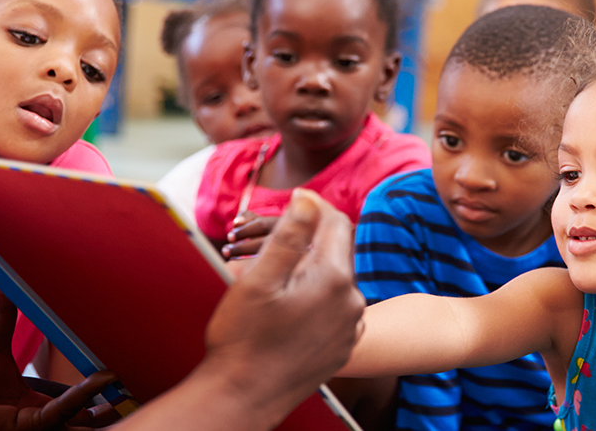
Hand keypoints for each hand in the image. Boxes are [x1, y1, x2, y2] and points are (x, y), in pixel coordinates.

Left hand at [0, 285, 119, 430]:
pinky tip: (100, 379)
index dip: (99, 387)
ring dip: (105, 404)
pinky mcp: (28, 427)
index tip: (118, 364)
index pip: (77, 400)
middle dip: (113, 404)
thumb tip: (3, 271)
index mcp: (38, 402)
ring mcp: (38, 425)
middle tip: (134, 377)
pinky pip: (61, 414)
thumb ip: (5, 307)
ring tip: (124, 379)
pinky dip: (82, 398)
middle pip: (87, 415)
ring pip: (83, 419)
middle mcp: (42, 417)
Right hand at [202, 189, 365, 412]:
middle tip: (274, 244)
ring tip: (277, 281)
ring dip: (313, 271)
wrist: (243, 397)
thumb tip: (308, 198)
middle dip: (310, 241)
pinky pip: (336, 309)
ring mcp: (350, 328)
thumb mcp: (259, 278)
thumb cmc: (244, 339)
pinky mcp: (342, 347)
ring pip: (336, 281)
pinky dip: (317, 299)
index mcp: (334, 278)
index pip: (336, 221)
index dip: (314, 206)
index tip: (293, 201)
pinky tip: (289, 309)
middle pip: (337, 251)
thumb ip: (289, 234)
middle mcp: (352, 301)